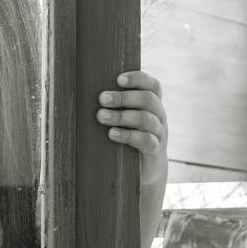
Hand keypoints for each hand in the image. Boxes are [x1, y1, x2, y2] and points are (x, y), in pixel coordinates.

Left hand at [98, 70, 168, 187]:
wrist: (147, 169)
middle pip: (148, 99)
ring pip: (146, 119)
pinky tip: (112, 134)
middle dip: (124, 97)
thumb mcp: (126, 118)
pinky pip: (146, 140)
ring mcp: (159, 133)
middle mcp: (159, 115)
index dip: (138, 79)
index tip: (118, 79)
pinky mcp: (155, 150)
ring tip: (102, 116)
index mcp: (153, 103)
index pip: (152, 85)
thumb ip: (116, 105)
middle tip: (102, 99)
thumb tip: (87, 91)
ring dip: (122, 116)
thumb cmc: (129, 136)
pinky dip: (128, 135)